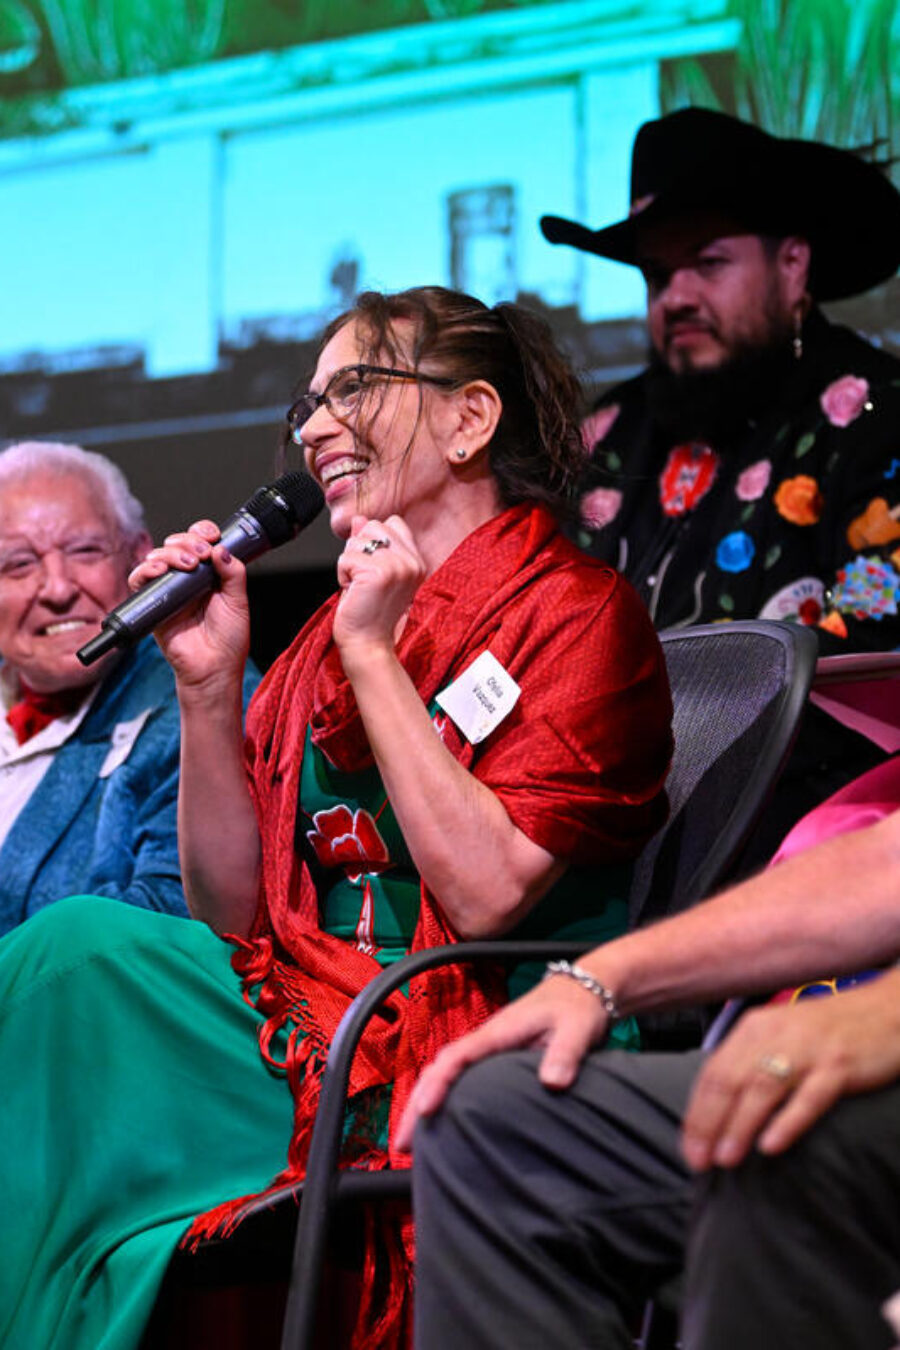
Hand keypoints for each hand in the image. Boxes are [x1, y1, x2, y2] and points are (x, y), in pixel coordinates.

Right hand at [128, 520, 249, 688]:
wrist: (214, 668)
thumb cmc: (228, 640)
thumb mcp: (238, 601)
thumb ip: (234, 573)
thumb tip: (221, 548)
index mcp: (208, 574)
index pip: (199, 541)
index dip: (202, 532)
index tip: (211, 535)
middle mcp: (186, 579)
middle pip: (176, 544)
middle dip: (188, 541)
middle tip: (201, 554)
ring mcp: (168, 590)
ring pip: (158, 557)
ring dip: (170, 552)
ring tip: (188, 564)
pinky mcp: (152, 604)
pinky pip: (139, 580)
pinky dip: (145, 570)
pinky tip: (160, 570)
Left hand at [333, 515, 424, 663]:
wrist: (369, 645)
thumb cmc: (370, 615)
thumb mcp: (374, 573)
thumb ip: (370, 544)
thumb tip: (359, 520)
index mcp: (417, 562)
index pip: (393, 523)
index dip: (375, 541)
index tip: (374, 570)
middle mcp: (411, 562)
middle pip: (374, 526)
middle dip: (359, 550)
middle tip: (365, 580)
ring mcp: (397, 566)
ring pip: (357, 540)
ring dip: (349, 564)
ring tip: (360, 588)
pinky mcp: (378, 573)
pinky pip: (345, 558)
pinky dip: (342, 575)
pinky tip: (354, 593)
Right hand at [395, 973, 610, 1152]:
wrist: (583, 991)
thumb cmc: (577, 1008)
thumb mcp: (576, 1029)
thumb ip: (565, 1054)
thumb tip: (551, 1083)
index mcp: (498, 1032)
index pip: (457, 1057)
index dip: (437, 1083)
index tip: (424, 1111)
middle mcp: (486, 1042)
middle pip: (439, 1070)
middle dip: (415, 1105)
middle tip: (400, 1145)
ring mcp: (489, 1051)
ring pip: (445, 1076)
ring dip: (423, 1105)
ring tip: (410, 1146)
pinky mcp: (496, 1060)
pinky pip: (460, 1079)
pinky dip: (443, 1100)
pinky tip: (441, 1126)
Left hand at [681, 969, 899, 1171]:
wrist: (886, 1009)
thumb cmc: (829, 1030)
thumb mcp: (781, 1037)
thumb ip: (750, 1065)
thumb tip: (718, 1110)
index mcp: (754, 1029)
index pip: (712, 1072)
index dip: (696, 1113)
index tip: (689, 1148)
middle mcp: (775, 1034)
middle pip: (729, 1080)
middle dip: (708, 1123)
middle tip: (699, 1159)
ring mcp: (807, 1049)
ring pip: (762, 1088)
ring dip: (739, 1125)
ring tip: (726, 1157)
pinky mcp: (839, 1065)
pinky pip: (809, 1096)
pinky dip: (787, 1121)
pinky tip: (771, 1144)